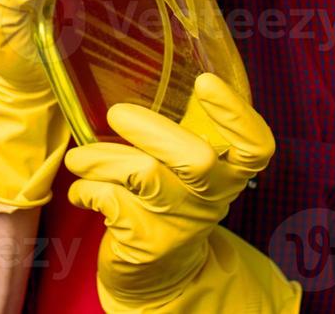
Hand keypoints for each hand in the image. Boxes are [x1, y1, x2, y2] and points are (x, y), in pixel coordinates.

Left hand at [65, 73, 301, 311]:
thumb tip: (151, 60)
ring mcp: (181, 223)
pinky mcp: (148, 243)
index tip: (206, 82)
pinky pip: (110, 201)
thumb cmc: (170, 198)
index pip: (256, 146)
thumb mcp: (188, 167)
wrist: (160, 273)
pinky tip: (83, 190)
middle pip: (196, 160)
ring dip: (100, 158)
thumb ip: (185, 127)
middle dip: (152, 130)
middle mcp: (212, 198)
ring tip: (79, 158)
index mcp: (229, 171)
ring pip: (143, 175)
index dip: (236, 115)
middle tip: (117, 113)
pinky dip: (87, 189)